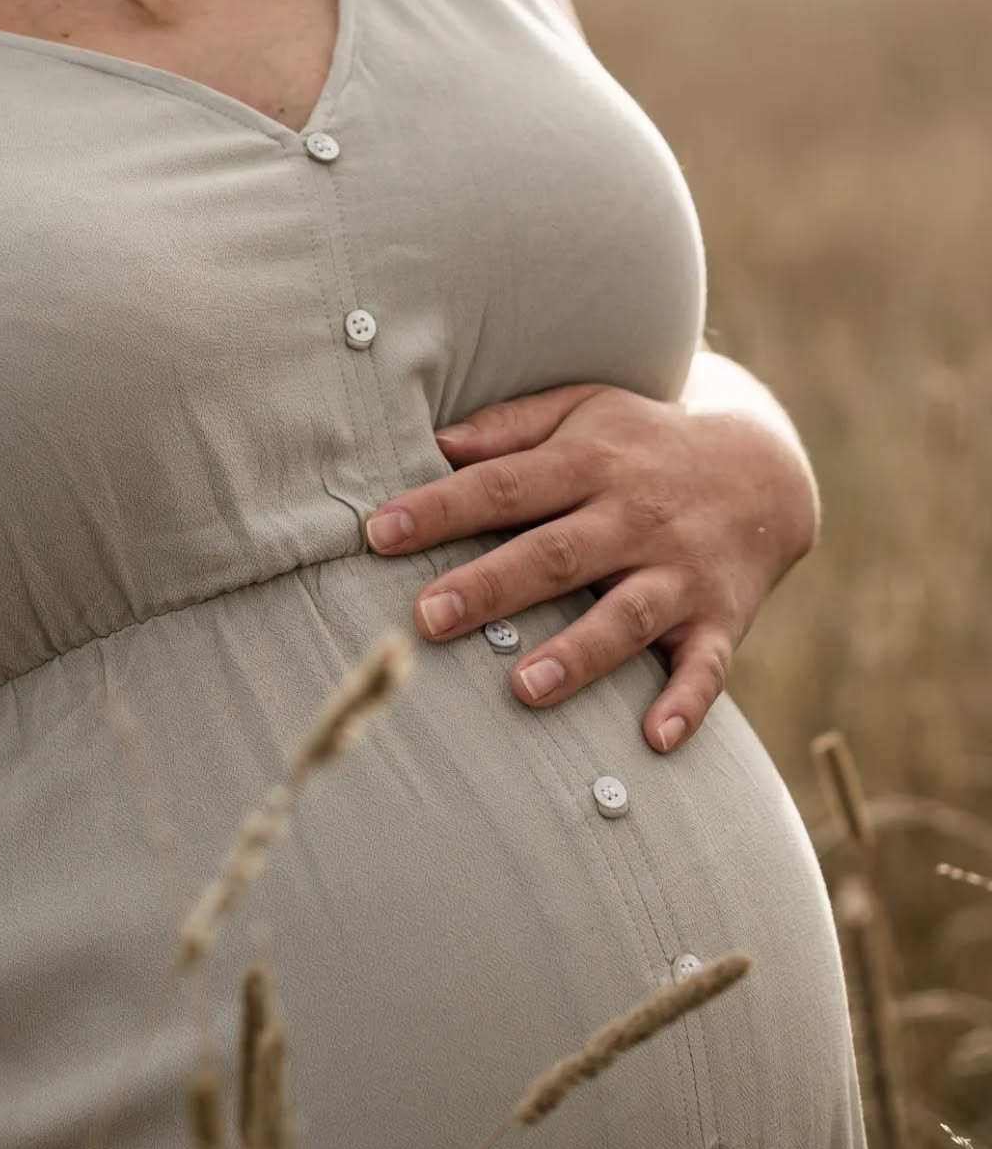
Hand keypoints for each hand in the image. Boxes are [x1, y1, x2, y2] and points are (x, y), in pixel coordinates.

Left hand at [362, 380, 818, 751]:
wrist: (769, 467)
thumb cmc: (644, 444)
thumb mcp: (585, 409)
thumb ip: (511, 428)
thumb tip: (435, 442)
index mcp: (591, 464)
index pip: (505, 487)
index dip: (441, 510)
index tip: (378, 534)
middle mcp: (635, 518)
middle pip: (555, 555)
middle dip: (491, 587)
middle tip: (427, 617)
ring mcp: (679, 573)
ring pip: (626, 615)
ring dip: (579, 653)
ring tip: (526, 688)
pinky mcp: (720, 620)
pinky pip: (706, 667)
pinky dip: (686, 704)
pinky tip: (654, 738)